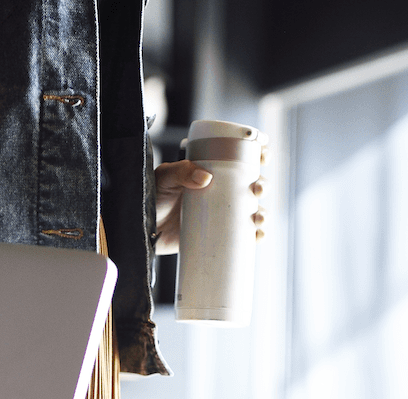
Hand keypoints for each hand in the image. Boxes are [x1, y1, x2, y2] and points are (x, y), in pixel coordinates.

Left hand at [153, 154, 267, 255]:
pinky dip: (256, 236)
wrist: (143, 230)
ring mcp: (221, 213)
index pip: (240, 158)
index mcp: (211, 170)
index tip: (264, 153)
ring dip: (264, 213)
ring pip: (253, 210)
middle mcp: (221, 191)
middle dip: (263, 185)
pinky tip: (258, 236)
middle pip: (252, 184)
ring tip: (259, 218)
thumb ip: (181, 172)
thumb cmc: (152, 197)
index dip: (257, 153)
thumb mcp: (164, 178)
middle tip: (257, 189)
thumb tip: (206, 177)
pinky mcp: (219, 234)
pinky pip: (244, 236)